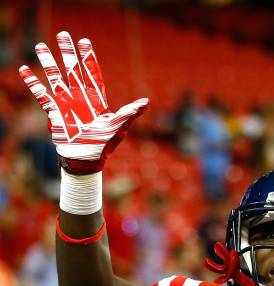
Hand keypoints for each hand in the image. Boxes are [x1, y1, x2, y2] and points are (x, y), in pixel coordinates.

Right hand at [19, 31, 147, 173]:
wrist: (85, 160)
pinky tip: (24, 70)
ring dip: (48, 62)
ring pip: (55, 78)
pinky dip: (33, 83)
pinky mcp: (54, 112)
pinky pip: (42, 95)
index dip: (88, 58)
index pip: (92, 74)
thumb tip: (146, 102)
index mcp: (96, 100)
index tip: (84, 42)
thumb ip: (130, 113)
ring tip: (41, 46)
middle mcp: (80, 98)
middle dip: (68, 53)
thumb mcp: (118, 127)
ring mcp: (66, 104)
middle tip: (63, 34)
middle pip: (72, 70)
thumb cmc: (103, 145)